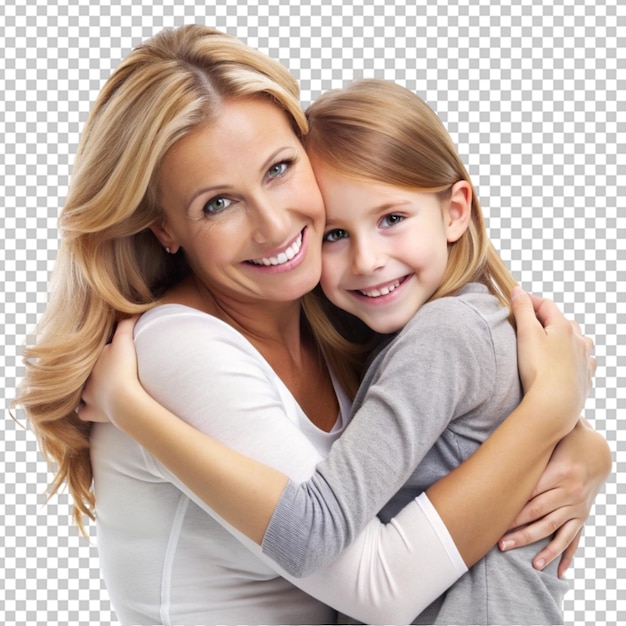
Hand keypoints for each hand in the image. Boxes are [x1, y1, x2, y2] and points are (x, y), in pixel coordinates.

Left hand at [78, 316, 140, 424]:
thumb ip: (127, 324)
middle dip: (91, 372)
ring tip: (98, 391)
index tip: (111, 354)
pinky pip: (84, 413)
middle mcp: (85, 377)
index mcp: (91, 360)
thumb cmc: (124, 368)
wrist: (124, 397)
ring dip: (87, 391)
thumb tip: (133, 311)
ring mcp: (87, 396)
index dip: (101, 354)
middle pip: (84, 372)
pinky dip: (88, 412)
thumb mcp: (125, 340)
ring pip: (80, 392)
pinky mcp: (92, 412)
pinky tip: (94, 411)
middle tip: (105, 371)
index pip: (93, 354)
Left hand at [499, 419, 611, 576]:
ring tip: (528, 563)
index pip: (532, 494)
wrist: (597, 451)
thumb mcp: (554, 435)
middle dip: (519, 530)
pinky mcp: (582, 515)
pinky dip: (567, 555)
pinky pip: (574, 538)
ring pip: (555, 530)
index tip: (497, 519)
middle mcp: (570, 492)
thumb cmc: (566, 440)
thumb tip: (512, 419)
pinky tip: (559, 572)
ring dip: (540, 547)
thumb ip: (534, 432)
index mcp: (559, 472)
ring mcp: (577, 507)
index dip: (515, 507)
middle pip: (540, 515)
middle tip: (500, 543)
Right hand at [511, 288, 595, 434]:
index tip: (515, 301)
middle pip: (564, 322)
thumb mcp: (526, 334)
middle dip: (547, 319)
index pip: (546, 305)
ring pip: (579, 341)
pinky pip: (583, 362)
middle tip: (529, 324)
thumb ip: (522, 310)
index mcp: (564, 326)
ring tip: (551, 343)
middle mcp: (579, 340)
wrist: (555, 404)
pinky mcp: (585, 378)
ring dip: (566, 338)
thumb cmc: (539, 369)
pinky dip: (576, 358)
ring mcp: (584, 360)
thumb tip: (518, 291)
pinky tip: (568, 363)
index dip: (529, 301)